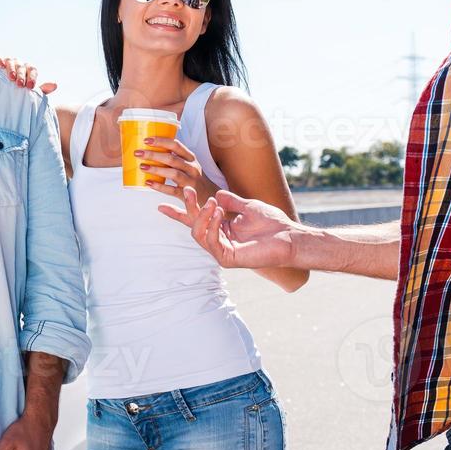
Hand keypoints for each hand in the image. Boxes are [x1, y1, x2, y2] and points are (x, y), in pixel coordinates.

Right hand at [0, 56, 57, 94]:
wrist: (8, 93)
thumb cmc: (22, 92)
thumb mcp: (33, 92)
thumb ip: (43, 89)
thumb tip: (55, 85)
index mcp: (29, 70)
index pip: (32, 70)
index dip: (32, 77)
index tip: (30, 86)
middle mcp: (20, 64)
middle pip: (21, 66)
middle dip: (21, 75)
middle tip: (20, 85)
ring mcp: (10, 63)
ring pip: (10, 61)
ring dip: (11, 69)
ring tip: (11, 78)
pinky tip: (1, 66)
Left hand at [133, 135, 218, 202]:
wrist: (210, 196)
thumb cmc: (192, 178)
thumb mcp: (187, 165)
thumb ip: (173, 158)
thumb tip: (149, 151)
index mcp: (190, 158)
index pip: (176, 145)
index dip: (161, 141)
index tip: (146, 140)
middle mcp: (192, 167)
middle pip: (172, 158)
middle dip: (154, 154)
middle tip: (138, 153)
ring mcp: (191, 181)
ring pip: (173, 173)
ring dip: (156, 169)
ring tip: (142, 167)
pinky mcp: (187, 194)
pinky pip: (172, 189)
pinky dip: (160, 186)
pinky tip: (149, 183)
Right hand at [159, 186, 306, 269]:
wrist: (290, 237)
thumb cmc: (274, 224)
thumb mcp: (248, 206)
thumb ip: (231, 201)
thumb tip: (215, 194)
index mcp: (222, 229)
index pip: (196, 221)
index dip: (179, 213)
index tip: (160, 205)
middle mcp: (219, 241)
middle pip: (194, 225)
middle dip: (188, 208)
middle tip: (188, 191)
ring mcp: (222, 251)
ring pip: (198, 234)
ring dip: (202, 216)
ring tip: (210, 203)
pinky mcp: (227, 259)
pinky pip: (210, 242)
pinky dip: (211, 226)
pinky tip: (217, 213)